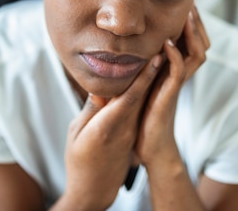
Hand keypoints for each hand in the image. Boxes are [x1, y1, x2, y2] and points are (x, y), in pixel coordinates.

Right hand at [60, 55, 160, 209]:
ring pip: (139, 102)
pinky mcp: (130, 136)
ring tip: (156, 56)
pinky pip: (136, 110)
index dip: (144, 77)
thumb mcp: (77, 133)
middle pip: (139, 95)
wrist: (93, 190)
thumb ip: (91, 110)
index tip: (155, 58)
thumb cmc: (78, 160)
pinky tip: (144, 80)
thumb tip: (100, 88)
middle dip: (151, 72)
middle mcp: (122, 128)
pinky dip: (141, 94)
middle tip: (160, 48)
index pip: (130, 96)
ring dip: (148, 80)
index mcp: (106, 126)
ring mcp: (129, 133)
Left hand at [135, 6, 210, 168]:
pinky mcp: (169, 95)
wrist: (149, 146)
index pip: (192, 40)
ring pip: (196, 53)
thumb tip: (131, 44)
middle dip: (197, 22)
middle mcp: (180, 74)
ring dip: (192, 33)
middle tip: (191, 3)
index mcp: (175, 69)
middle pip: (201, 42)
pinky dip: (175, 56)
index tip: (185, 2)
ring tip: (187, 15)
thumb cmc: (144, 115)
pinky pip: (179, 72)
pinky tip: (167, 42)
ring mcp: (177, 84)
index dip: (192, 22)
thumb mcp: (145, 82)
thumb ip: (145, 65)